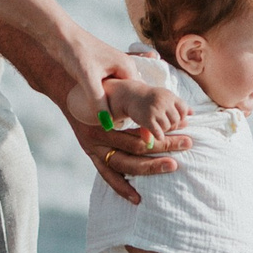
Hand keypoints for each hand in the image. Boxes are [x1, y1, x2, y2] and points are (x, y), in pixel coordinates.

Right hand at [65, 69, 193, 203]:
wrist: (65, 87)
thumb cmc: (93, 77)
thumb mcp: (109, 69)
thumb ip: (131, 62)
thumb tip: (153, 54)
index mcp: (105, 117)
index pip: (139, 134)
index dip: (163, 137)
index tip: (184, 133)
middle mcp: (98, 136)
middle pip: (136, 150)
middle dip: (164, 149)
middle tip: (186, 145)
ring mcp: (94, 148)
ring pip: (124, 165)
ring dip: (149, 169)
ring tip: (172, 166)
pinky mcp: (91, 155)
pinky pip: (107, 176)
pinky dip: (122, 187)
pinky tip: (137, 198)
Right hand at [100, 72, 188, 136]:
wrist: (129, 95)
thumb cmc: (148, 99)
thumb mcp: (164, 98)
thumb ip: (177, 105)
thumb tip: (192, 113)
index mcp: (169, 95)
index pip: (183, 109)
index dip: (181, 117)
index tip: (175, 120)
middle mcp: (163, 101)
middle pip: (176, 120)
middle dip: (173, 125)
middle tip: (167, 126)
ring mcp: (155, 110)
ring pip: (168, 126)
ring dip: (165, 130)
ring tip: (160, 128)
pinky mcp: (147, 119)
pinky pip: (158, 132)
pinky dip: (159, 136)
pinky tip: (156, 135)